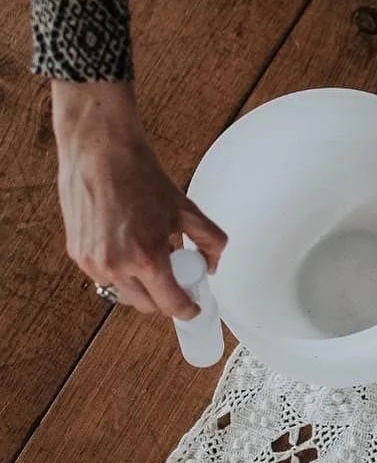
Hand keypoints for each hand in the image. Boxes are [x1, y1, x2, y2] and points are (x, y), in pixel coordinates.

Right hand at [52, 80, 227, 316]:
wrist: (100, 153)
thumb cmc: (141, 176)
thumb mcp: (186, 209)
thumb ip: (209, 240)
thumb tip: (212, 264)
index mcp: (146, 257)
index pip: (170, 304)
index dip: (187, 309)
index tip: (194, 308)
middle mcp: (116, 265)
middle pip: (147, 306)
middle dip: (165, 298)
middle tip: (178, 278)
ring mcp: (93, 262)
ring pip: (124, 295)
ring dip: (142, 286)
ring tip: (153, 258)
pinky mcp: (77, 254)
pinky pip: (105, 278)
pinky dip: (122, 272)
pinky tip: (131, 249)